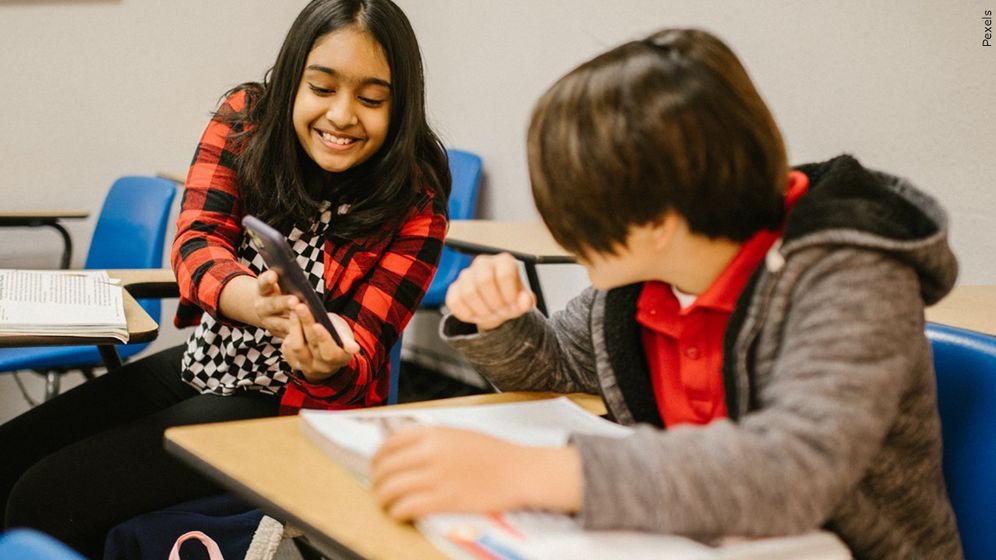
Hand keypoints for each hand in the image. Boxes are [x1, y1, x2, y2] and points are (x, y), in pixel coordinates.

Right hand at [253, 270, 298, 338]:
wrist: (270, 311)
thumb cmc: (282, 292)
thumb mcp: (280, 283)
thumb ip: (287, 279)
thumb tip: (299, 277)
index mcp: (262, 290)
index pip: (263, 283)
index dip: (268, 279)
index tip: (273, 276)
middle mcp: (261, 307)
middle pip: (272, 305)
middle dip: (284, 303)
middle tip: (295, 300)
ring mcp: (268, 322)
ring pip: (281, 323)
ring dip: (293, 322)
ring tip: (304, 318)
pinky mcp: (277, 334)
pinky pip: (288, 336)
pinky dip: (299, 334)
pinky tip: (309, 331)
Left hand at [280, 302, 360, 381]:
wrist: (327, 354)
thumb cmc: (338, 338)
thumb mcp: (345, 335)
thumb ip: (347, 340)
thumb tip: (354, 349)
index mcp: (340, 359)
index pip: (330, 351)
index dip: (323, 338)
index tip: (317, 325)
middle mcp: (323, 367)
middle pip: (312, 343)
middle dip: (306, 322)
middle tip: (300, 306)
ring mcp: (308, 367)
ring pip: (297, 347)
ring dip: (295, 326)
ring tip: (294, 309)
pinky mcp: (295, 364)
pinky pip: (287, 350)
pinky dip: (288, 334)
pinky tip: (292, 321)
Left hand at [370, 426, 581, 520]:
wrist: (520, 471)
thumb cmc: (493, 453)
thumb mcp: (458, 434)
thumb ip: (430, 440)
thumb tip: (403, 452)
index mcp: (433, 433)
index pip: (388, 444)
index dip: (376, 458)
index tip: (376, 467)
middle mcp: (430, 452)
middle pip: (385, 467)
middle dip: (376, 481)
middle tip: (378, 489)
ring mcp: (436, 476)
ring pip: (391, 489)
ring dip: (382, 499)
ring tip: (386, 504)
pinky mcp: (444, 500)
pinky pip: (407, 507)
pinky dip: (397, 513)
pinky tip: (400, 514)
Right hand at [444, 253, 536, 330]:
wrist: (497, 306)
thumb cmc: (510, 298)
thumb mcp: (524, 301)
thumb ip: (526, 301)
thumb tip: (525, 301)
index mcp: (504, 261)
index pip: (504, 274)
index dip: (509, 295)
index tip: (512, 305)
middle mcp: (483, 263)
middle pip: (484, 281)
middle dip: (494, 303)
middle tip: (501, 312)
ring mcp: (466, 275)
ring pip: (468, 293)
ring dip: (482, 310)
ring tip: (491, 314)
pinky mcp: (454, 289)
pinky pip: (455, 303)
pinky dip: (468, 315)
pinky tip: (478, 315)